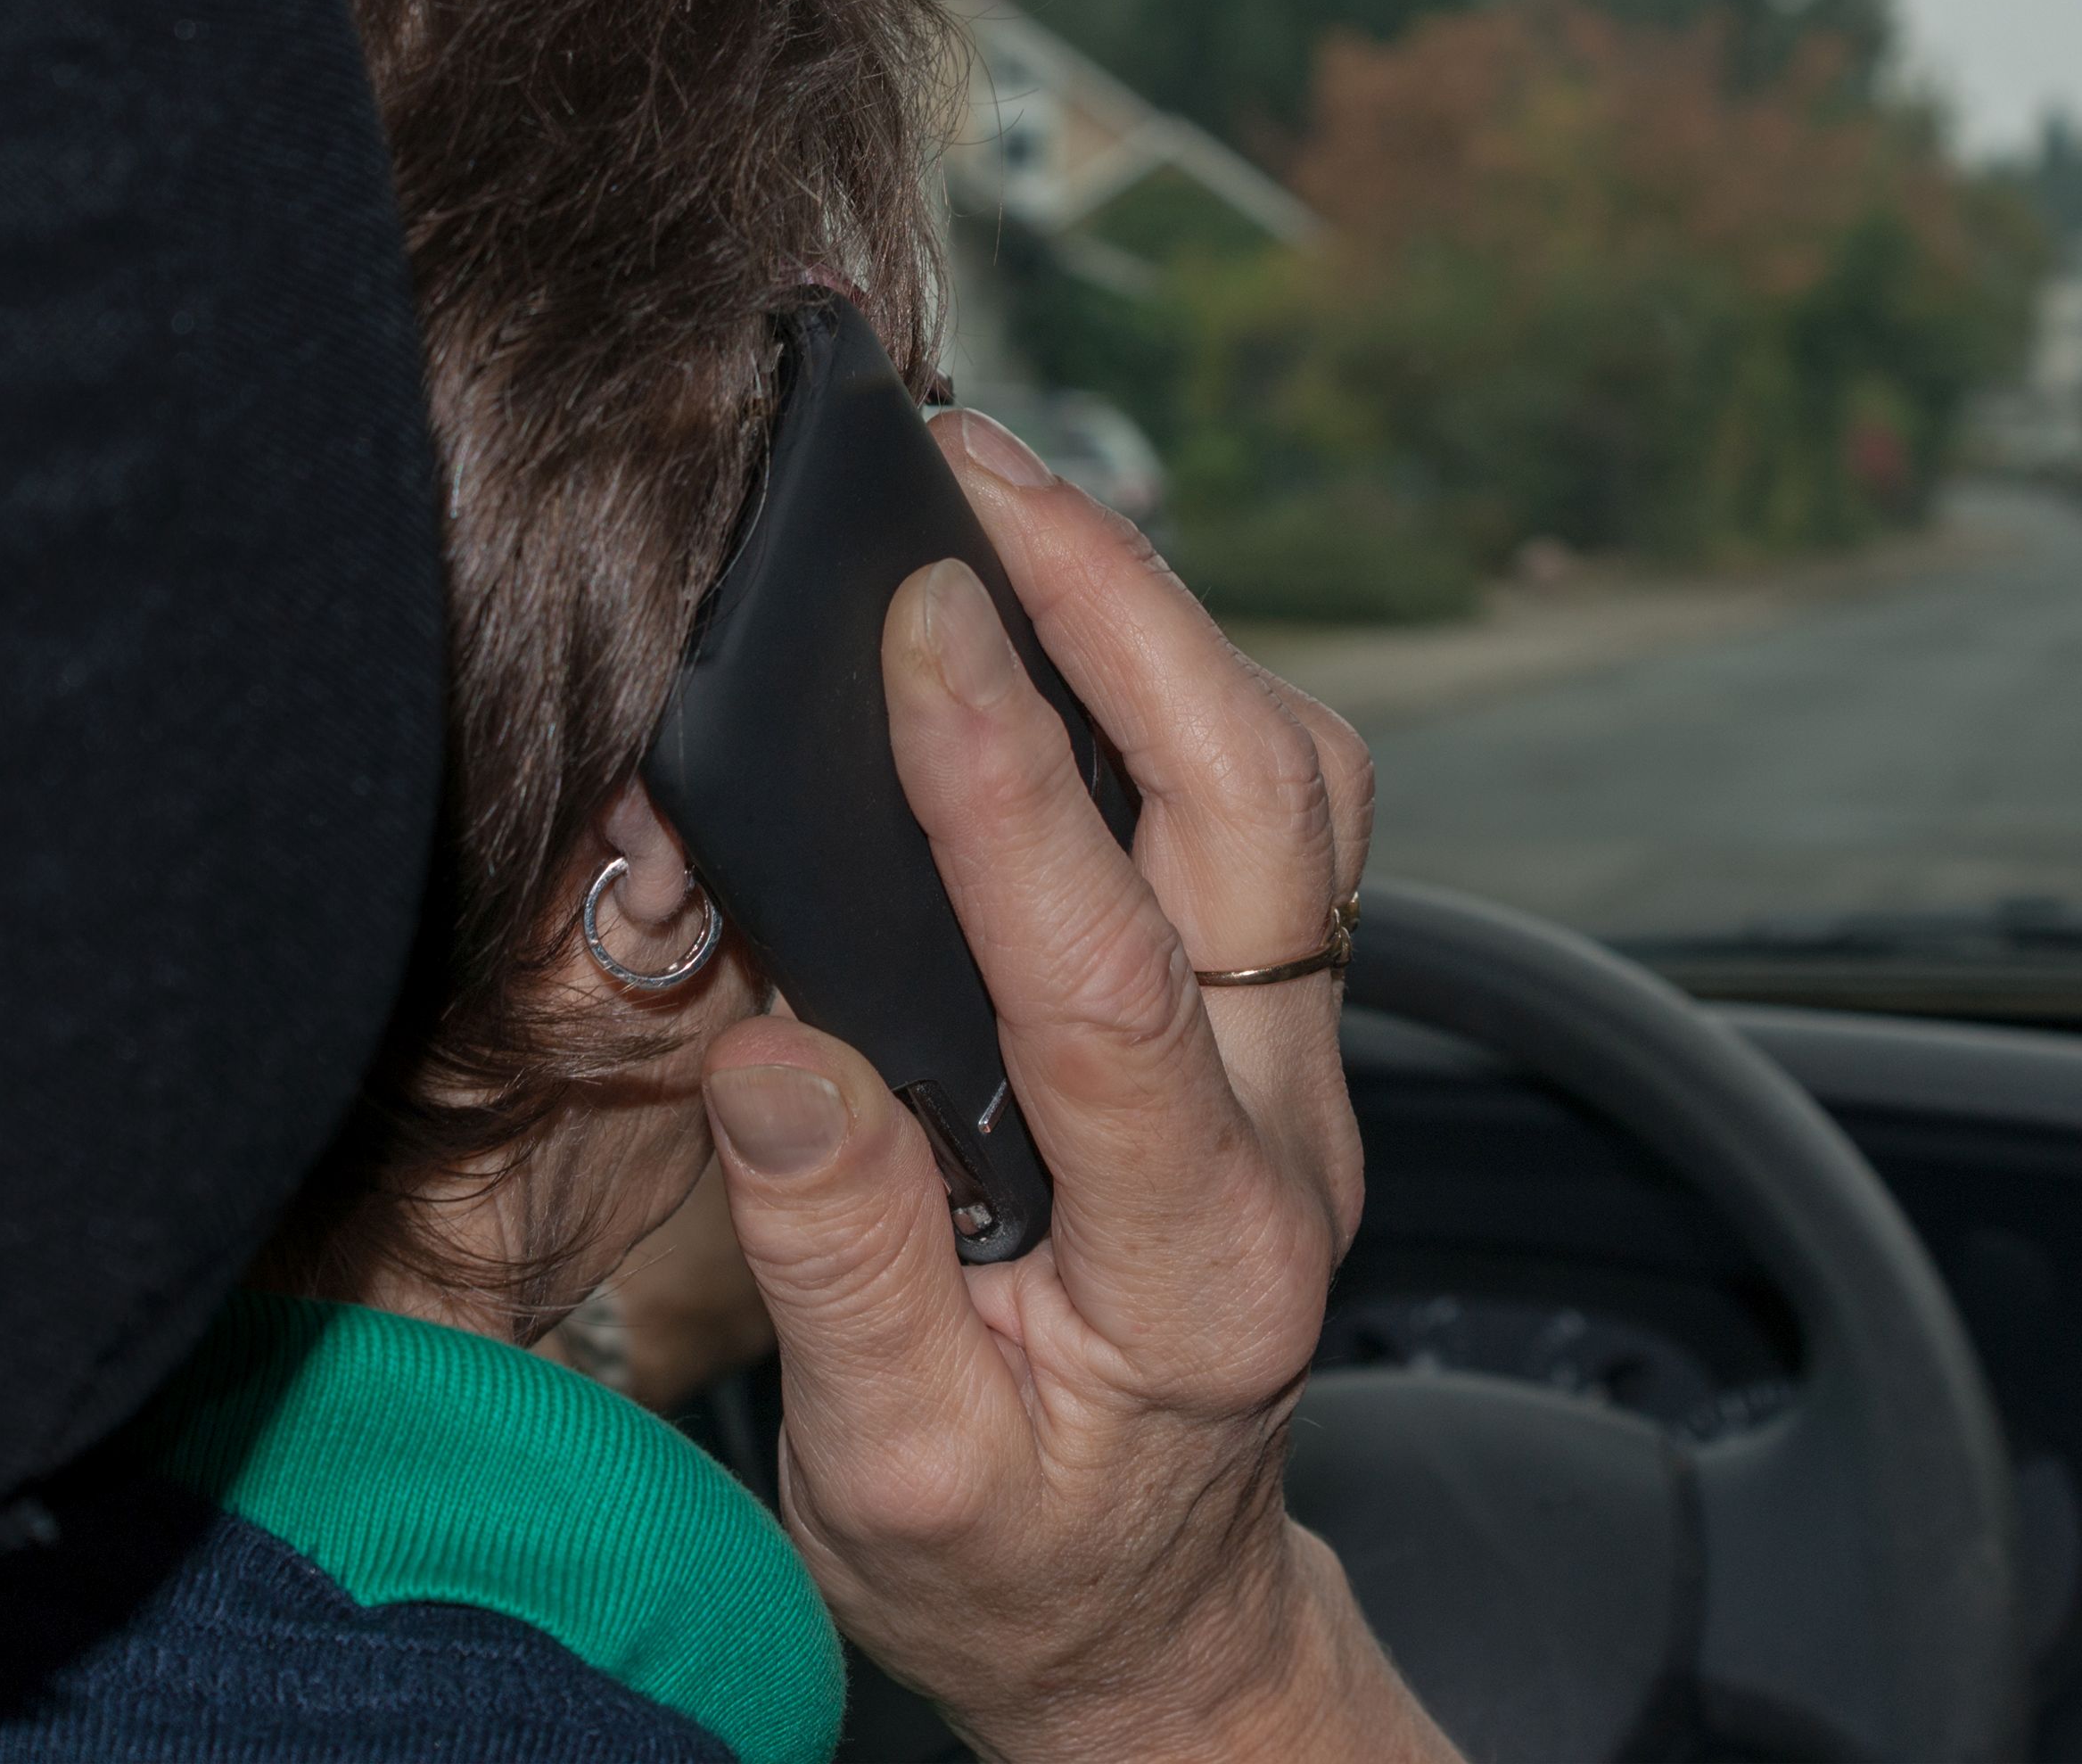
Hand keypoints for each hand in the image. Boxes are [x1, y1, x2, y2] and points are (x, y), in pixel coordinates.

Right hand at [697, 413, 1452, 1763]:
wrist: (1152, 1615)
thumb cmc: (1019, 1562)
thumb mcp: (897, 1479)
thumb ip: (843, 1268)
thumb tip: (778, 1048)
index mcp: (1202, 1262)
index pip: (1113, 983)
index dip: (1005, 789)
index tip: (913, 614)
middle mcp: (1291, 1134)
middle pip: (1263, 812)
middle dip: (1128, 611)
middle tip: (973, 465)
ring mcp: (1303, 1067)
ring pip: (1292, 783)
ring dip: (1166, 620)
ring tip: (1010, 498)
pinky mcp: (1272, 1026)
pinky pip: (1267, 810)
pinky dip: (1176, 679)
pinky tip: (1066, 617)